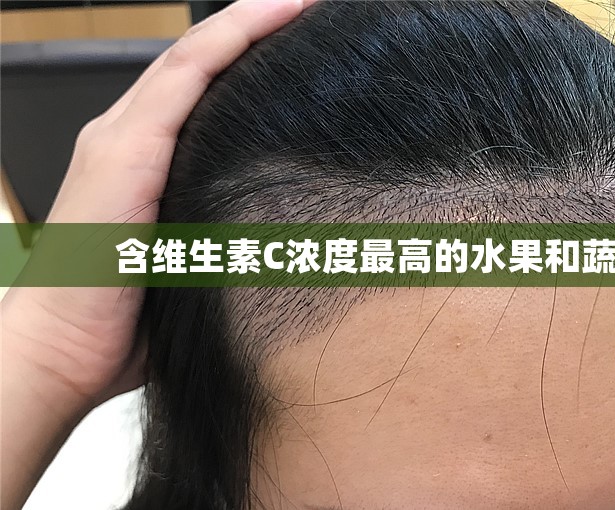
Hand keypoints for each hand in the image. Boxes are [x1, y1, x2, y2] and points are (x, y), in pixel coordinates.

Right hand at [1, 2, 310, 507]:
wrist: (62, 351)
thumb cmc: (123, 319)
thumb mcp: (187, 264)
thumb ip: (221, 235)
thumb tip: (284, 239)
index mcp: (148, 161)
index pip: (204, 90)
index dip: (250, 57)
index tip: (305, 41)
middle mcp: (131, 136)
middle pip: (201, 64)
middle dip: (255, 29)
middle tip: (312, 11)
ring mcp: (123, 138)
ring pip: (194, 58)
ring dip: (250, 22)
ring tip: (301, 1)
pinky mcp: (125, 151)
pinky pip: (184, 77)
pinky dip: (229, 41)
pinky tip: (272, 15)